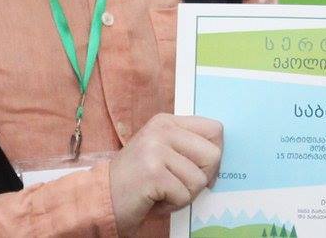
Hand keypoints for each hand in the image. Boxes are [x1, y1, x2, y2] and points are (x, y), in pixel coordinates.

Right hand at [108, 113, 221, 236]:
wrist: (104, 196)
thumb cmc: (139, 180)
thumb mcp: (163, 153)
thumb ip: (188, 147)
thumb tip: (222, 155)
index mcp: (166, 121)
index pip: (215, 129)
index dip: (213, 155)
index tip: (198, 168)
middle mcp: (161, 130)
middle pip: (213, 155)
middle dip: (200, 178)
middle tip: (177, 183)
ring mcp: (155, 149)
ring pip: (200, 180)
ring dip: (184, 195)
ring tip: (162, 191)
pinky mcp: (153, 172)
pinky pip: (184, 195)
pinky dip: (172, 204)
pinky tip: (155, 198)